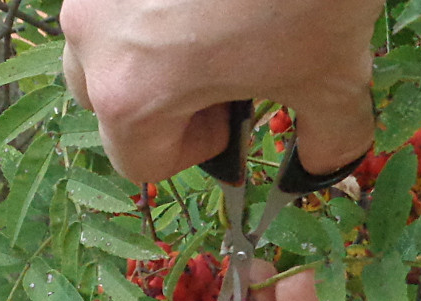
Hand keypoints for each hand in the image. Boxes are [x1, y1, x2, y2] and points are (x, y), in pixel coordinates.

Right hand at [60, 0, 382, 181]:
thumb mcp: (332, 78)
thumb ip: (327, 142)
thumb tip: (324, 165)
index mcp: (128, 93)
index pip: (136, 163)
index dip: (192, 151)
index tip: (230, 115)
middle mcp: (88, 34)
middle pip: (108, 104)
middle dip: (164, 103)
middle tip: (222, 69)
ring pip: (103, 44)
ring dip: (151, 50)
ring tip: (214, 19)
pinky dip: (150, 1)